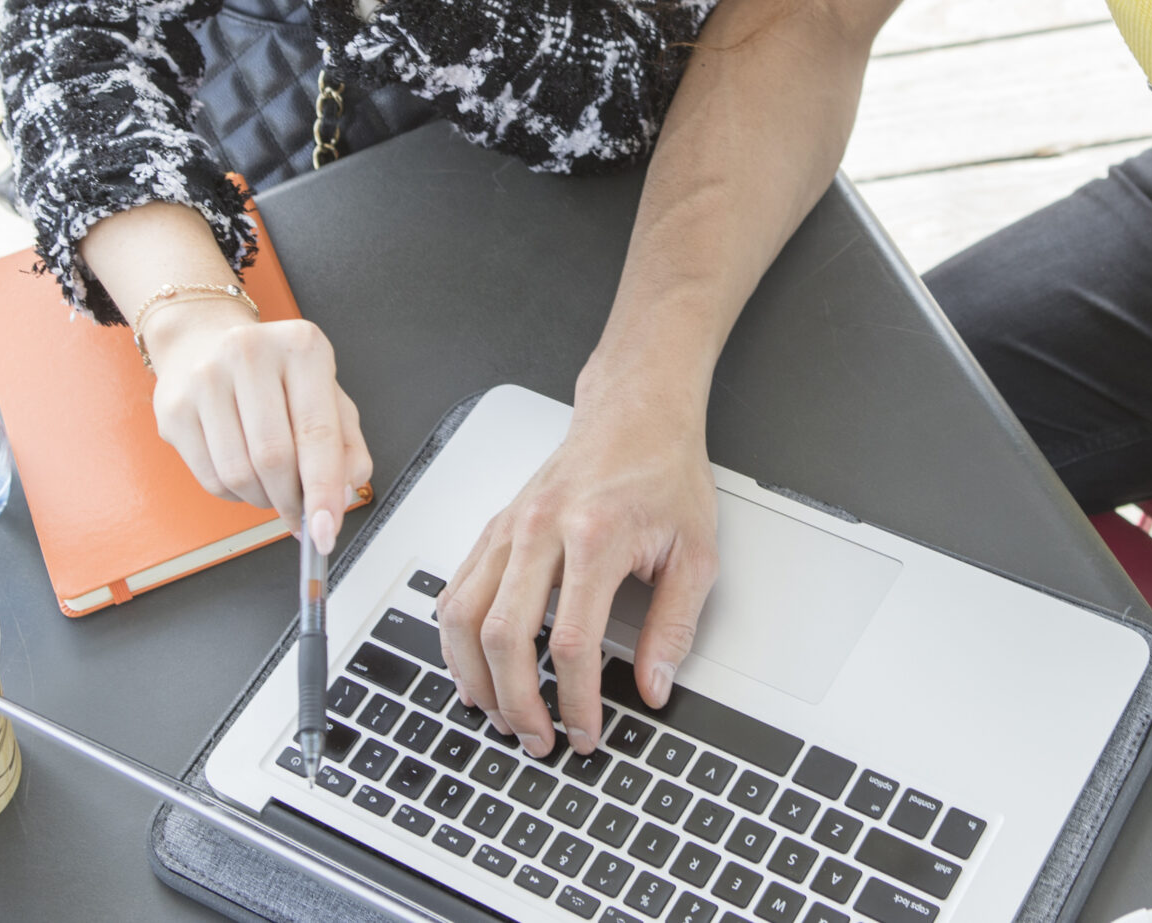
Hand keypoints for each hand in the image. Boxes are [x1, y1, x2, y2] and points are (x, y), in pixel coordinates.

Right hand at [145, 301, 372, 544]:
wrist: (204, 342)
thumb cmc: (274, 376)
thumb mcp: (326, 396)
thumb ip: (347, 445)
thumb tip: (342, 493)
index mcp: (301, 347)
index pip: (317, 432)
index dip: (324, 489)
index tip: (326, 529)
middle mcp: (250, 353)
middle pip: (274, 457)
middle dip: (292, 501)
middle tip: (302, 517)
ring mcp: (206, 378)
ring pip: (239, 474)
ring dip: (263, 500)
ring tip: (274, 491)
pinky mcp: (174, 407)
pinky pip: (210, 478)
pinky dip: (235, 494)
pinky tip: (245, 477)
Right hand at [436, 387, 716, 756]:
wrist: (635, 413)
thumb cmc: (664, 472)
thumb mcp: (695, 552)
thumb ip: (674, 626)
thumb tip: (653, 686)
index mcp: (595, 535)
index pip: (572, 641)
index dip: (576, 700)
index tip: (586, 732)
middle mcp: (540, 529)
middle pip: (504, 636)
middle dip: (517, 703)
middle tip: (539, 739)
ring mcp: (510, 526)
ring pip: (463, 616)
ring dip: (476, 678)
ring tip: (500, 715)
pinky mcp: (494, 527)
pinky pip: (456, 591)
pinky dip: (456, 640)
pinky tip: (473, 670)